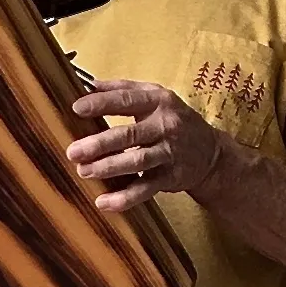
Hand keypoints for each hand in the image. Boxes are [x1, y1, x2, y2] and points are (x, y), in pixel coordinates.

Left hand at [66, 79, 220, 211]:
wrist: (211, 153)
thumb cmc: (175, 120)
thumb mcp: (156, 97)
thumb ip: (124, 89)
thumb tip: (89, 83)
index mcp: (158, 102)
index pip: (127, 100)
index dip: (101, 104)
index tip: (77, 108)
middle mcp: (165, 126)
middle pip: (130, 134)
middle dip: (100, 144)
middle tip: (74, 152)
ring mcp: (169, 152)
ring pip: (137, 161)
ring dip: (109, 167)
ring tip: (85, 172)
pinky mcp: (171, 177)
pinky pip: (146, 188)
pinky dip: (125, 198)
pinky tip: (104, 202)